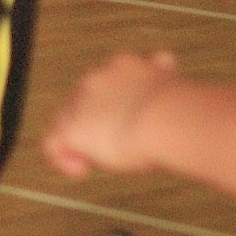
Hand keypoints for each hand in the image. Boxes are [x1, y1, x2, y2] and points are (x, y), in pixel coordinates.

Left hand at [43, 48, 173, 176]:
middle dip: (97, 120)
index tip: (130, 117)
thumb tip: (167, 65)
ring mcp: (82, 103)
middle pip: (86, 99)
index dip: (115, 101)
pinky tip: (80, 170)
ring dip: (81, 139)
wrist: (167, 116)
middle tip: (114, 144)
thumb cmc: (181, 108)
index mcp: (125, 65)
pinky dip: (63, 158)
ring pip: (67, 119)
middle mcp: (98, 78)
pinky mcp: (72, 129)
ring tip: (94, 160)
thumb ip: (164, 81)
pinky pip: (53, 143)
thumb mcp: (175, 86)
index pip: (110, 80)